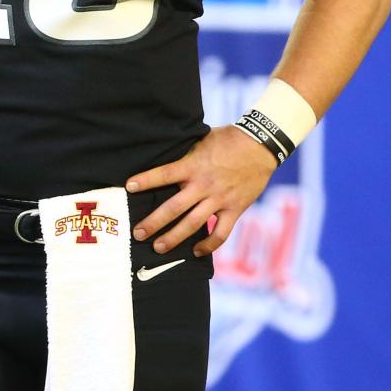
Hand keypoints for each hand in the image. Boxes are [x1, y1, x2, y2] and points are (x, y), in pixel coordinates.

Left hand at [126, 125, 277, 256]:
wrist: (261, 145)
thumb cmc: (228, 139)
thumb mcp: (202, 140)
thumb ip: (186, 154)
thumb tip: (165, 155)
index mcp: (193, 165)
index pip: (164, 174)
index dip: (146, 180)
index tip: (129, 187)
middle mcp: (203, 185)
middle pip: (173, 208)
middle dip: (153, 222)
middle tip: (138, 233)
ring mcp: (219, 199)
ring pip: (192, 224)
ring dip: (173, 238)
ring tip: (158, 247)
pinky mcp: (234, 209)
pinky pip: (220, 233)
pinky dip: (208, 245)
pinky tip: (196, 251)